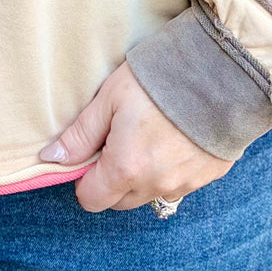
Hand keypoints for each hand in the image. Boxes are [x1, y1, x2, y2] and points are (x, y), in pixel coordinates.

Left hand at [38, 62, 232, 212]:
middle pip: (121, 200)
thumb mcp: (110, 97)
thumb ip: (80, 134)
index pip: (91, 200)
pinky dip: (172, 169)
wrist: (220, 70)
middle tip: (120, 138)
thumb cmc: (159, 78)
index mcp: (126, 169)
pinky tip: (176, 137)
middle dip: (113, 178)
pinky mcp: (210, 175)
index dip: (85, 179)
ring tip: (150, 134)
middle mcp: (156, 185)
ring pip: (152, 193)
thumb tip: (51, 159)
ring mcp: (187, 183)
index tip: (93, 152)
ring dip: (144, 175)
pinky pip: (181, 184)